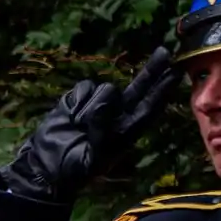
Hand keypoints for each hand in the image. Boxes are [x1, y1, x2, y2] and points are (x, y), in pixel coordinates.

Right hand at [0, 47, 174, 201]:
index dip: (163, 90)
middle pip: (139, 87)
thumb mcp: (93, 157)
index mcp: (128, 131)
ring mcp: (98, 105)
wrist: (44, 167)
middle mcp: (117, 114)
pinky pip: (85, 88)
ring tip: (78, 125)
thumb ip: (102, 131)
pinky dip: (77, 101)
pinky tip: (70, 116)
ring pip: (106, 89)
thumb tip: (105, 102)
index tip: (176, 73)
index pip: (150, 106)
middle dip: (152, 70)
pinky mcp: (77, 99)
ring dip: (92, 106)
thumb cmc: (73, 169)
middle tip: (165, 52)